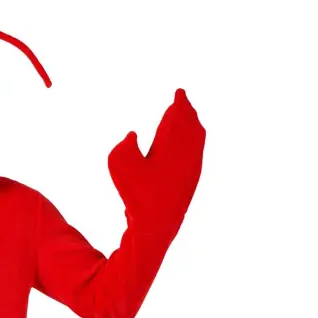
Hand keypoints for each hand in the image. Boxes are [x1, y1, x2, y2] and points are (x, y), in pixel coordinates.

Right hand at [108, 88, 204, 234]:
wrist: (159, 225)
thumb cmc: (137, 194)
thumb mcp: (119, 164)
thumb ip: (124, 145)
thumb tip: (134, 136)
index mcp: (173, 142)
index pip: (180, 114)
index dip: (180, 101)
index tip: (180, 92)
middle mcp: (188, 151)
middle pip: (192, 123)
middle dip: (187, 111)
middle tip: (183, 101)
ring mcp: (193, 166)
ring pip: (197, 137)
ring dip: (192, 125)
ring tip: (187, 117)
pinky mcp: (193, 180)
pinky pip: (197, 151)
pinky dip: (193, 140)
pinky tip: (188, 143)